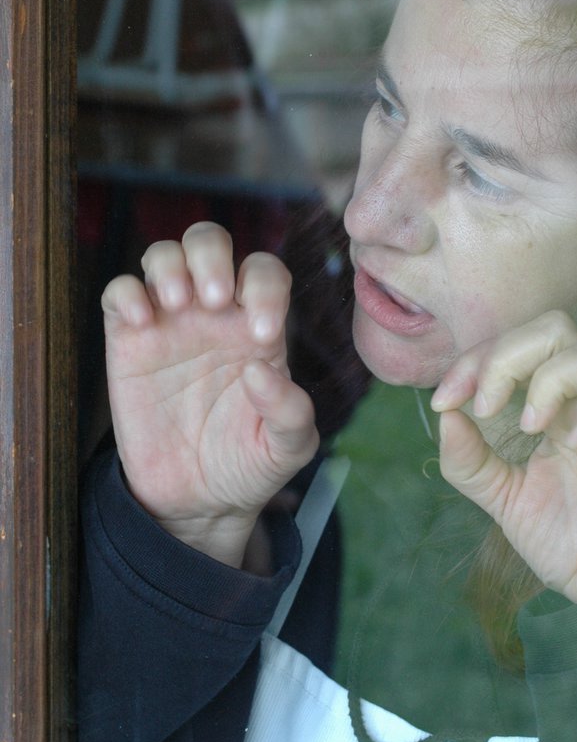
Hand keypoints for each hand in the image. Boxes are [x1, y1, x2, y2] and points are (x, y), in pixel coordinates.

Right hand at [101, 222, 318, 565]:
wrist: (196, 499)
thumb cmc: (247, 462)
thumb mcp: (286, 448)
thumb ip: (290, 412)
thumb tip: (262, 370)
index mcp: (258, 326)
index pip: (265, 274)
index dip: (266, 289)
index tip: (262, 335)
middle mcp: (214, 314)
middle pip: (210, 242)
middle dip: (212, 256)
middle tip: (215, 299)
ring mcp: (169, 322)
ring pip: (164, 255)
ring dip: (170, 265)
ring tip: (177, 304)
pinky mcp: (128, 340)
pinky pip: (120, 291)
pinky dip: (126, 293)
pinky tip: (141, 323)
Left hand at [429, 310, 576, 602]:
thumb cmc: (568, 543)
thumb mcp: (504, 501)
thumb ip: (470, 462)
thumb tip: (445, 416)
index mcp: (551, 406)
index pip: (515, 348)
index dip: (475, 361)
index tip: (445, 401)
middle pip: (555, 329)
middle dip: (509, 354)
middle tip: (486, 406)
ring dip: (552, 378)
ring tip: (531, 426)